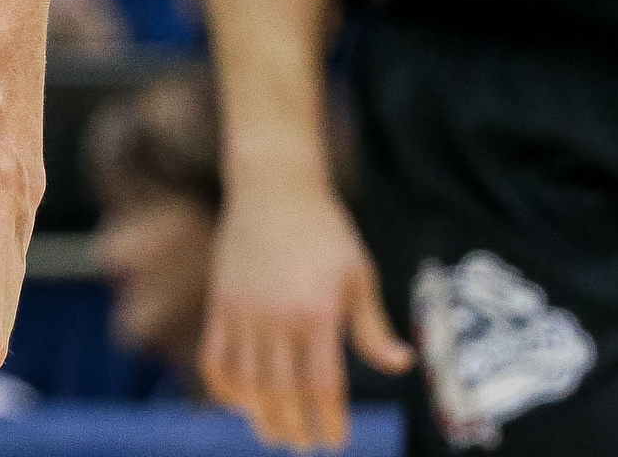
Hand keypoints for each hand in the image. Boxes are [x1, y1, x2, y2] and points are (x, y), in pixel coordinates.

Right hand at [201, 184, 411, 451]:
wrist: (274, 187)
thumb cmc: (326, 231)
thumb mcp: (358, 274)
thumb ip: (372, 326)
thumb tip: (402, 364)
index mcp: (318, 312)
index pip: (323, 385)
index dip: (329, 421)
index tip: (335, 443)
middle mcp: (277, 317)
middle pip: (282, 392)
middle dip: (295, 428)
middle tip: (303, 447)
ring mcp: (244, 311)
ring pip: (247, 382)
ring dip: (260, 416)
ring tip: (273, 435)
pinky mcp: (220, 302)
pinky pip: (215, 357)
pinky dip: (224, 387)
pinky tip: (239, 402)